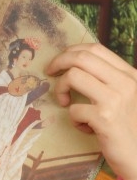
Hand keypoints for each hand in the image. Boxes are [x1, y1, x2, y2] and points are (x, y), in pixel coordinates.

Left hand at [47, 43, 136, 179]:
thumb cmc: (130, 130)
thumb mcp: (127, 98)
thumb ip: (110, 83)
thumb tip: (78, 69)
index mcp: (130, 74)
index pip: (96, 49)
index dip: (71, 52)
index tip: (59, 63)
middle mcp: (125, 82)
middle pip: (82, 57)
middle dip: (58, 62)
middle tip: (49, 73)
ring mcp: (115, 99)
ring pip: (73, 76)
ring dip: (61, 89)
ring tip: (65, 104)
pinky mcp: (105, 118)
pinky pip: (74, 110)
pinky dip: (73, 120)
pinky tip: (86, 128)